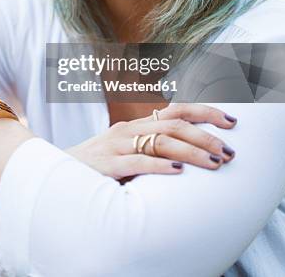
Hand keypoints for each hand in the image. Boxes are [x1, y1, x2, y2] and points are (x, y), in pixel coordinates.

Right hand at [66, 103, 236, 178]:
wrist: (54, 173)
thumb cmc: (95, 166)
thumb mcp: (124, 151)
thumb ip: (149, 147)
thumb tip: (185, 153)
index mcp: (135, 125)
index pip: (175, 111)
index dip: (204, 112)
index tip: (231, 120)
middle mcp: (128, 130)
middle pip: (173, 125)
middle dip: (205, 135)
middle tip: (229, 150)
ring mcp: (116, 146)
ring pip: (160, 142)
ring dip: (191, 152)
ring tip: (214, 162)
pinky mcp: (107, 166)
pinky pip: (137, 163)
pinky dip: (159, 166)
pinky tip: (178, 172)